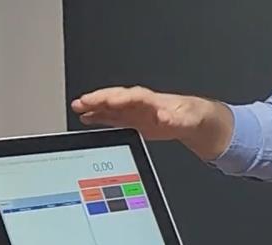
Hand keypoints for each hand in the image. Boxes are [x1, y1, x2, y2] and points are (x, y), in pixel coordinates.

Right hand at [71, 86, 232, 160]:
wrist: (194, 121)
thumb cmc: (190, 117)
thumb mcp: (186, 120)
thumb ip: (174, 119)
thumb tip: (163, 117)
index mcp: (152, 101)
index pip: (131, 96)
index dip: (116, 99)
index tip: (103, 101)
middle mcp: (140, 103)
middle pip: (116, 98)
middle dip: (98, 99)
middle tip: (81, 101)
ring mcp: (134, 111)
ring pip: (110, 105)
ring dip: (93, 106)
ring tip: (77, 108)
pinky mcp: (132, 119)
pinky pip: (112, 116)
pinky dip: (98, 116)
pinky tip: (86, 117)